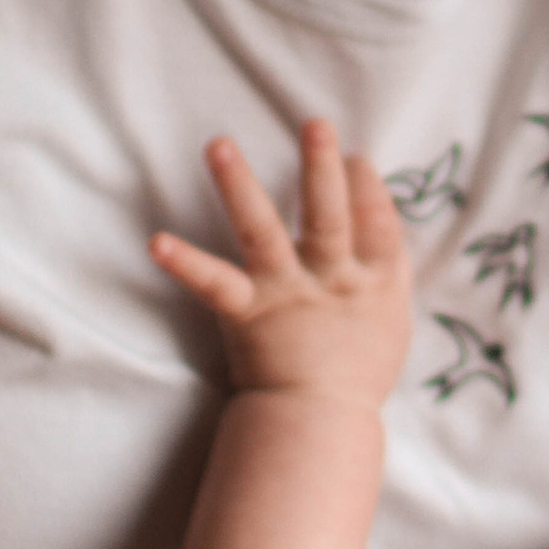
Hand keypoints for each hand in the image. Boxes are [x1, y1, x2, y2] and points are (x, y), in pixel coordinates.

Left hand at [152, 122, 411, 405]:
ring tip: (220, 146)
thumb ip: (383, 259)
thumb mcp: (390, 314)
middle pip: (329, 214)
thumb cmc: (357, 370)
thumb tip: (366, 199)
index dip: (365, 186)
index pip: (375, 219)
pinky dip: (186, 263)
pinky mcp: (247, 313)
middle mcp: (331, 278)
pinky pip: (214, 284)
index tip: (355, 157)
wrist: (320, 424)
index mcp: (373, 279)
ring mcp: (287, 293)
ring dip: (241, 186)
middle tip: (314, 124)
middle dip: (322, 167)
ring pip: (264, 231)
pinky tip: (157, 242)